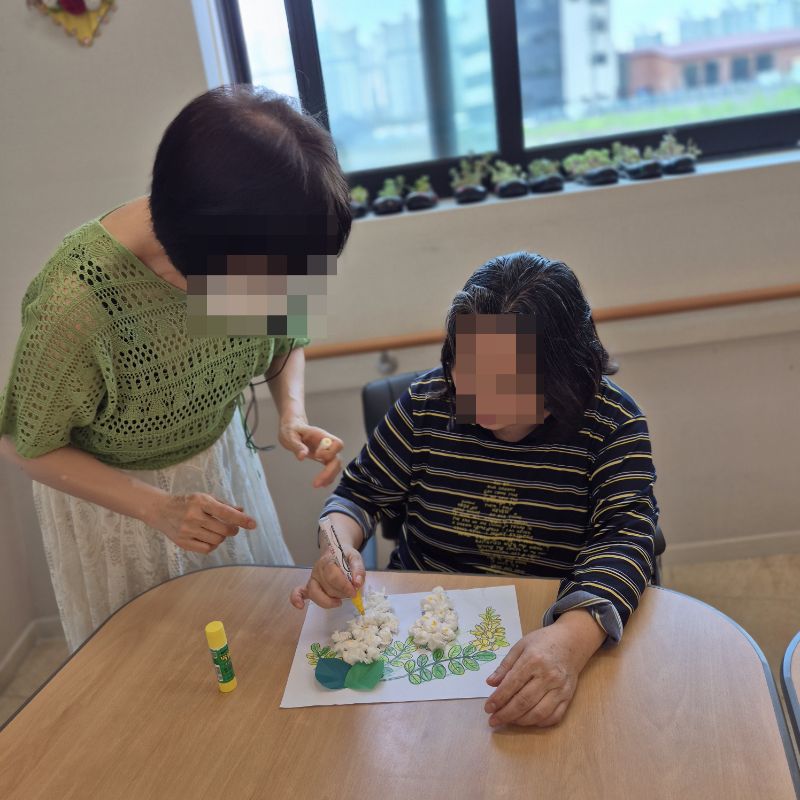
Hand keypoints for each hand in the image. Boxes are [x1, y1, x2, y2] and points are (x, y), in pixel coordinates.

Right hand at [149, 492, 255, 553]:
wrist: (161, 510)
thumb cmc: (188, 503)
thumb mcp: (205, 498)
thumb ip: (224, 505)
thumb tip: (242, 511)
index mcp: (201, 502)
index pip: (225, 512)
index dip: (241, 519)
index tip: (253, 524)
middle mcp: (193, 517)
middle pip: (224, 530)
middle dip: (233, 530)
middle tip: (232, 528)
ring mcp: (187, 531)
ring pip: (217, 540)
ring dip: (222, 537)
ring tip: (216, 530)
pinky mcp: (183, 542)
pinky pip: (207, 549)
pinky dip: (212, 545)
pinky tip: (209, 538)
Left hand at [278, 416, 343, 487]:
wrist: (293, 427)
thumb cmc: (292, 429)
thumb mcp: (290, 436)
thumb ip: (297, 445)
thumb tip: (302, 456)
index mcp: (320, 435)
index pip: (336, 443)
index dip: (329, 452)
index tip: (316, 456)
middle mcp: (327, 444)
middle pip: (337, 457)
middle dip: (329, 471)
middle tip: (317, 482)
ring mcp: (327, 451)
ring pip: (336, 464)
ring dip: (330, 476)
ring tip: (318, 485)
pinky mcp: (324, 457)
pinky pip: (332, 468)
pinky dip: (329, 477)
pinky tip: (323, 484)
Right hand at [289, 543, 364, 609]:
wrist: (335, 551)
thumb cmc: (345, 556)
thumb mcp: (355, 558)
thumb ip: (358, 569)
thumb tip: (358, 584)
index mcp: (328, 561)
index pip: (333, 576)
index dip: (344, 586)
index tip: (354, 591)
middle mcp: (317, 570)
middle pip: (326, 587)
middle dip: (341, 593)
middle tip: (351, 593)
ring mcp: (312, 578)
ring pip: (315, 593)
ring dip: (328, 601)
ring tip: (339, 602)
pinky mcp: (309, 586)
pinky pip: (298, 592)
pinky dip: (296, 599)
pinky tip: (300, 606)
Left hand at [483, 612, 604, 727]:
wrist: (571, 641)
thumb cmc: (543, 642)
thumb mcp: (520, 646)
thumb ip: (505, 665)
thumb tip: (490, 683)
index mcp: (533, 660)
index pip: (512, 684)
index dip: (498, 699)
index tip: (487, 708)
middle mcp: (548, 676)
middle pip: (524, 701)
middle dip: (506, 714)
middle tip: (493, 721)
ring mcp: (560, 688)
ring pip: (539, 713)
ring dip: (520, 721)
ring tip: (508, 721)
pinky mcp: (569, 696)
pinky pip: (554, 716)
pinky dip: (539, 723)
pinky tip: (527, 720)